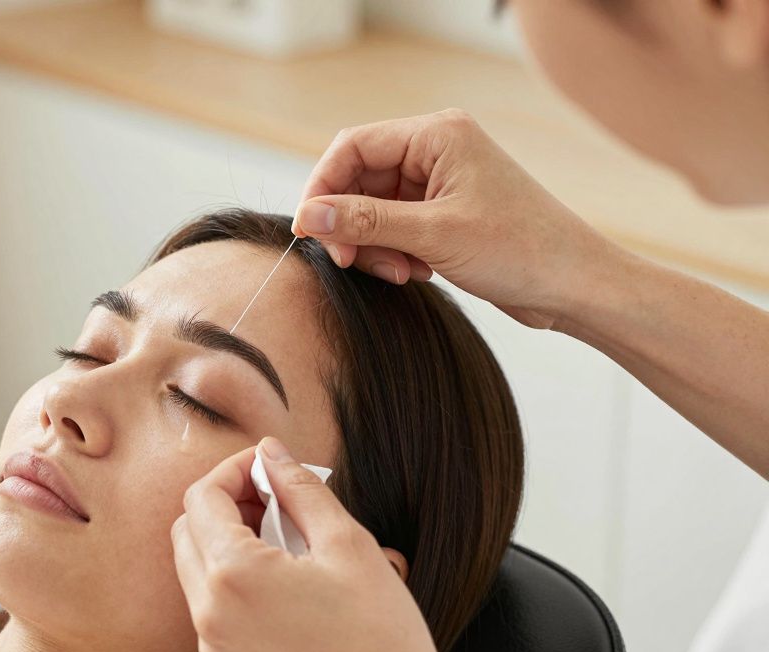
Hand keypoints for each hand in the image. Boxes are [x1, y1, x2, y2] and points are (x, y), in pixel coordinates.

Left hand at [171, 437, 469, 651]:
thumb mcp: (348, 545)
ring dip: (227, 543)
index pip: (203, 496)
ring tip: (287, 541)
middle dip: (227, 503)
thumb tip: (272, 452)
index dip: (236, 470)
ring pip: (196, 571)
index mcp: (232, 574)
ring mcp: (213, 647)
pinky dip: (234, 585)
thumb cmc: (382, 640)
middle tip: (278, 500)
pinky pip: (212, 611)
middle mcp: (209, 612)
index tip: (271, 468)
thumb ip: (301, 489)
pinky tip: (285, 587)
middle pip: (188, 530)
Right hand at [294, 108, 623, 329]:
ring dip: (374, 245)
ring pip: (372, 209)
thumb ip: (365, 223)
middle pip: (358, 180)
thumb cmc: (521, 250)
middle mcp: (436, 151)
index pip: (352, 147)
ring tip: (400, 273)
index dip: (322, 187)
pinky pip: (393, 228)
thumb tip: (309, 216)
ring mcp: (439, 182)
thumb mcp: (433, 236)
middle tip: (351, 261)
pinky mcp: (443, 213)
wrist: (574, 285)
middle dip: (350, 224)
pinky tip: (417, 273)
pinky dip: (393, 253)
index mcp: (437, 135)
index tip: (309, 231)